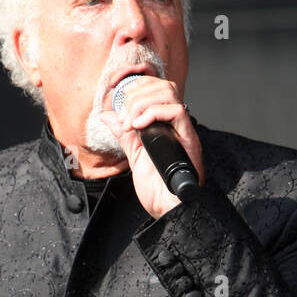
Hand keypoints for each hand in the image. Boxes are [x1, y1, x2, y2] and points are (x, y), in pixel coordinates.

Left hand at [100, 76, 203, 219]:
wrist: (169, 210)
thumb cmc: (157, 190)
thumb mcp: (134, 156)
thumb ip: (124, 134)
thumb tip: (107, 116)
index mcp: (165, 125)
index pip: (155, 89)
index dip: (135, 89)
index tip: (120, 109)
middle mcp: (177, 124)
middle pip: (162, 85)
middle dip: (136, 95)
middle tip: (125, 120)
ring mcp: (183, 130)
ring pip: (169, 92)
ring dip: (142, 103)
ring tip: (131, 125)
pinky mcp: (189, 139)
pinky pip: (176, 111)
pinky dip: (153, 113)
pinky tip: (139, 127)